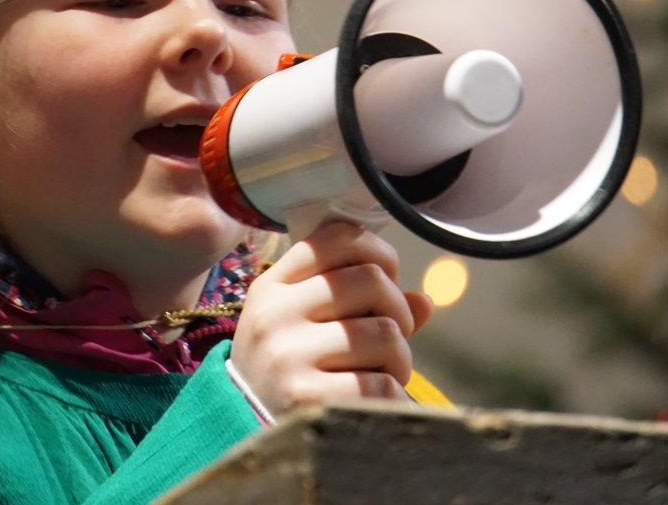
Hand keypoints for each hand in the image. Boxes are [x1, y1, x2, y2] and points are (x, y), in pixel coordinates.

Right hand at [230, 221, 433, 416]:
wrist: (244, 430)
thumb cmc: (285, 370)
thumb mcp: (304, 326)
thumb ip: (360, 304)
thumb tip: (424, 301)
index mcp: (273, 286)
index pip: (338, 238)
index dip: (379, 252)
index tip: (386, 280)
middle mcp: (275, 313)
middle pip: (372, 279)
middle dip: (398, 311)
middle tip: (391, 337)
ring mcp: (287, 355)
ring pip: (385, 333)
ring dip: (399, 359)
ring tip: (382, 374)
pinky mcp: (305, 398)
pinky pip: (381, 384)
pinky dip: (391, 395)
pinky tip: (371, 402)